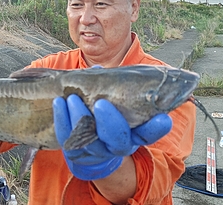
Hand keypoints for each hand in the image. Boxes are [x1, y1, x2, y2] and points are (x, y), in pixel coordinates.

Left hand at [53, 95, 171, 180]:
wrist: (89, 145)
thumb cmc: (106, 115)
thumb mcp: (116, 102)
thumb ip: (114, 87)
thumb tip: (98, 70)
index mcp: (134, 132)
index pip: (149, 133)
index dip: (157, 128)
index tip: (163, 118)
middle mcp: (119, 144)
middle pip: (119, 139)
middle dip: (111, 122)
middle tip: (101, 103)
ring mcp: (98, 150)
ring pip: (91, 139)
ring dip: (80, 117)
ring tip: (72, 98)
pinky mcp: (77, 152)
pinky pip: (67, 138)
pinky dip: (62, 119)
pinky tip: (59, 102)